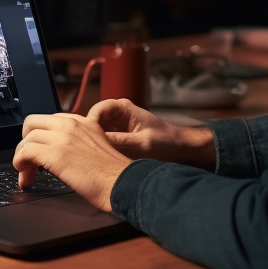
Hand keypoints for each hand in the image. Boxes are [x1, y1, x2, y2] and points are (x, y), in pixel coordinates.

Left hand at [14, 113, 131, 211]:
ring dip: (22, 158)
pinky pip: (24, 152)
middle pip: (33, 123)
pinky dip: (20, 163)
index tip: (41, 152)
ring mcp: (62, 137)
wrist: (124, 183)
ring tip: (28, 175)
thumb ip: (82, 143)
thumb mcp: (100, 147)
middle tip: (30, 161)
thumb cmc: (115, 174)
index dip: (42, 137)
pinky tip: (26, 176)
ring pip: (26, 139)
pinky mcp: (54, 154)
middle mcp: (71, 125)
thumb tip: (66, 155)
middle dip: (27, 141)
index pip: (51, 120)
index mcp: (83, 122)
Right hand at [87, 98, 216, 168]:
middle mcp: (118, 114)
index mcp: (123, 108)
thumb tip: (93, 143)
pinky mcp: (119, 137)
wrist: (182, 149)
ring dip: (94, 142)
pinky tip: (100, 160)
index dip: (89, 123)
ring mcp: (118, 125)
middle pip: (93, 121)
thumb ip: (117, 142)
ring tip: (91, 157)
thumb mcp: (141, 144)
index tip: (87, 139)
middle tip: (85, 151)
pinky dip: (101, 148)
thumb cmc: (166, 143)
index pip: (97, 110)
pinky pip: (104, 140)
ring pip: (97, 132)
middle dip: (88, 134)